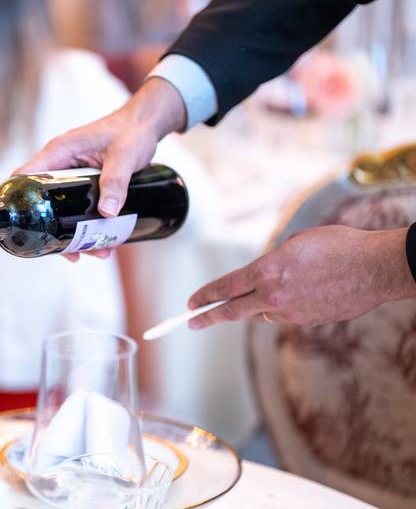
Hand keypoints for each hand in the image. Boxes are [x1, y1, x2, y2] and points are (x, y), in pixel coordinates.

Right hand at [15, 77, 186, 261]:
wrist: (146, 124)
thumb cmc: (132, 131)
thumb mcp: (124, 157)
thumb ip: (115, 182)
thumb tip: (106, 213)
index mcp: (59, 152)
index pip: (25, 177)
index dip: (18, 201)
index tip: (22, 228)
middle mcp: (59, 164)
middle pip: (43, 203)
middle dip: (55, 231)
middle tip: (72, 253)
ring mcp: (70, 175)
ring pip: (61, 210)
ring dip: (75, 234)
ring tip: (97, 252)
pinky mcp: (83, 183)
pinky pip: (75, 208)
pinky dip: (86, 226)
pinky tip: (101, 242)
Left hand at [186, 226, 415, 328]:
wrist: (376, 268)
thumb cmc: (338, 246)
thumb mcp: (296, 243)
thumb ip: (272, 264)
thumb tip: (265, 277)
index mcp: (266, 272)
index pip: (225, 288)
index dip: (205, 296)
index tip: (191, 303)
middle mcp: (273, 296)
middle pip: (233, 311)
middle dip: (208, 316)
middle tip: (191, 321)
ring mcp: (290, 314)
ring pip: (263, 313)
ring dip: (260, 304)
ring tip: (280, 287)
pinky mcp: (306, 323)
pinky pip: (286, 316)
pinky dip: (286, 307)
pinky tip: (305, 292)